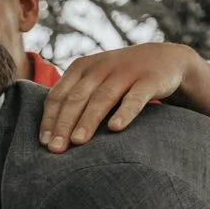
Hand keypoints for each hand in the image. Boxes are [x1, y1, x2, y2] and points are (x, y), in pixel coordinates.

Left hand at [41, 43, 199, 153]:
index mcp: (80, 68)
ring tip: (78, 142)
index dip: (50, 119)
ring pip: (102, 98)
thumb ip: (74, 99)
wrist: (165, 59)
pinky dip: (124, 112)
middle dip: (64, 124)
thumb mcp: (94, 81)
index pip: (58, 95)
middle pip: (77, 99)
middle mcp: (100, 68)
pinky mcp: (149, 79)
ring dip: (88, 120)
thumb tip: (48, 137)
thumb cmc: (120, 78)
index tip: (44, 143)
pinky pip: (135, 98)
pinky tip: (115, 128)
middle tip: (55, 149)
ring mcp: (125, 72)